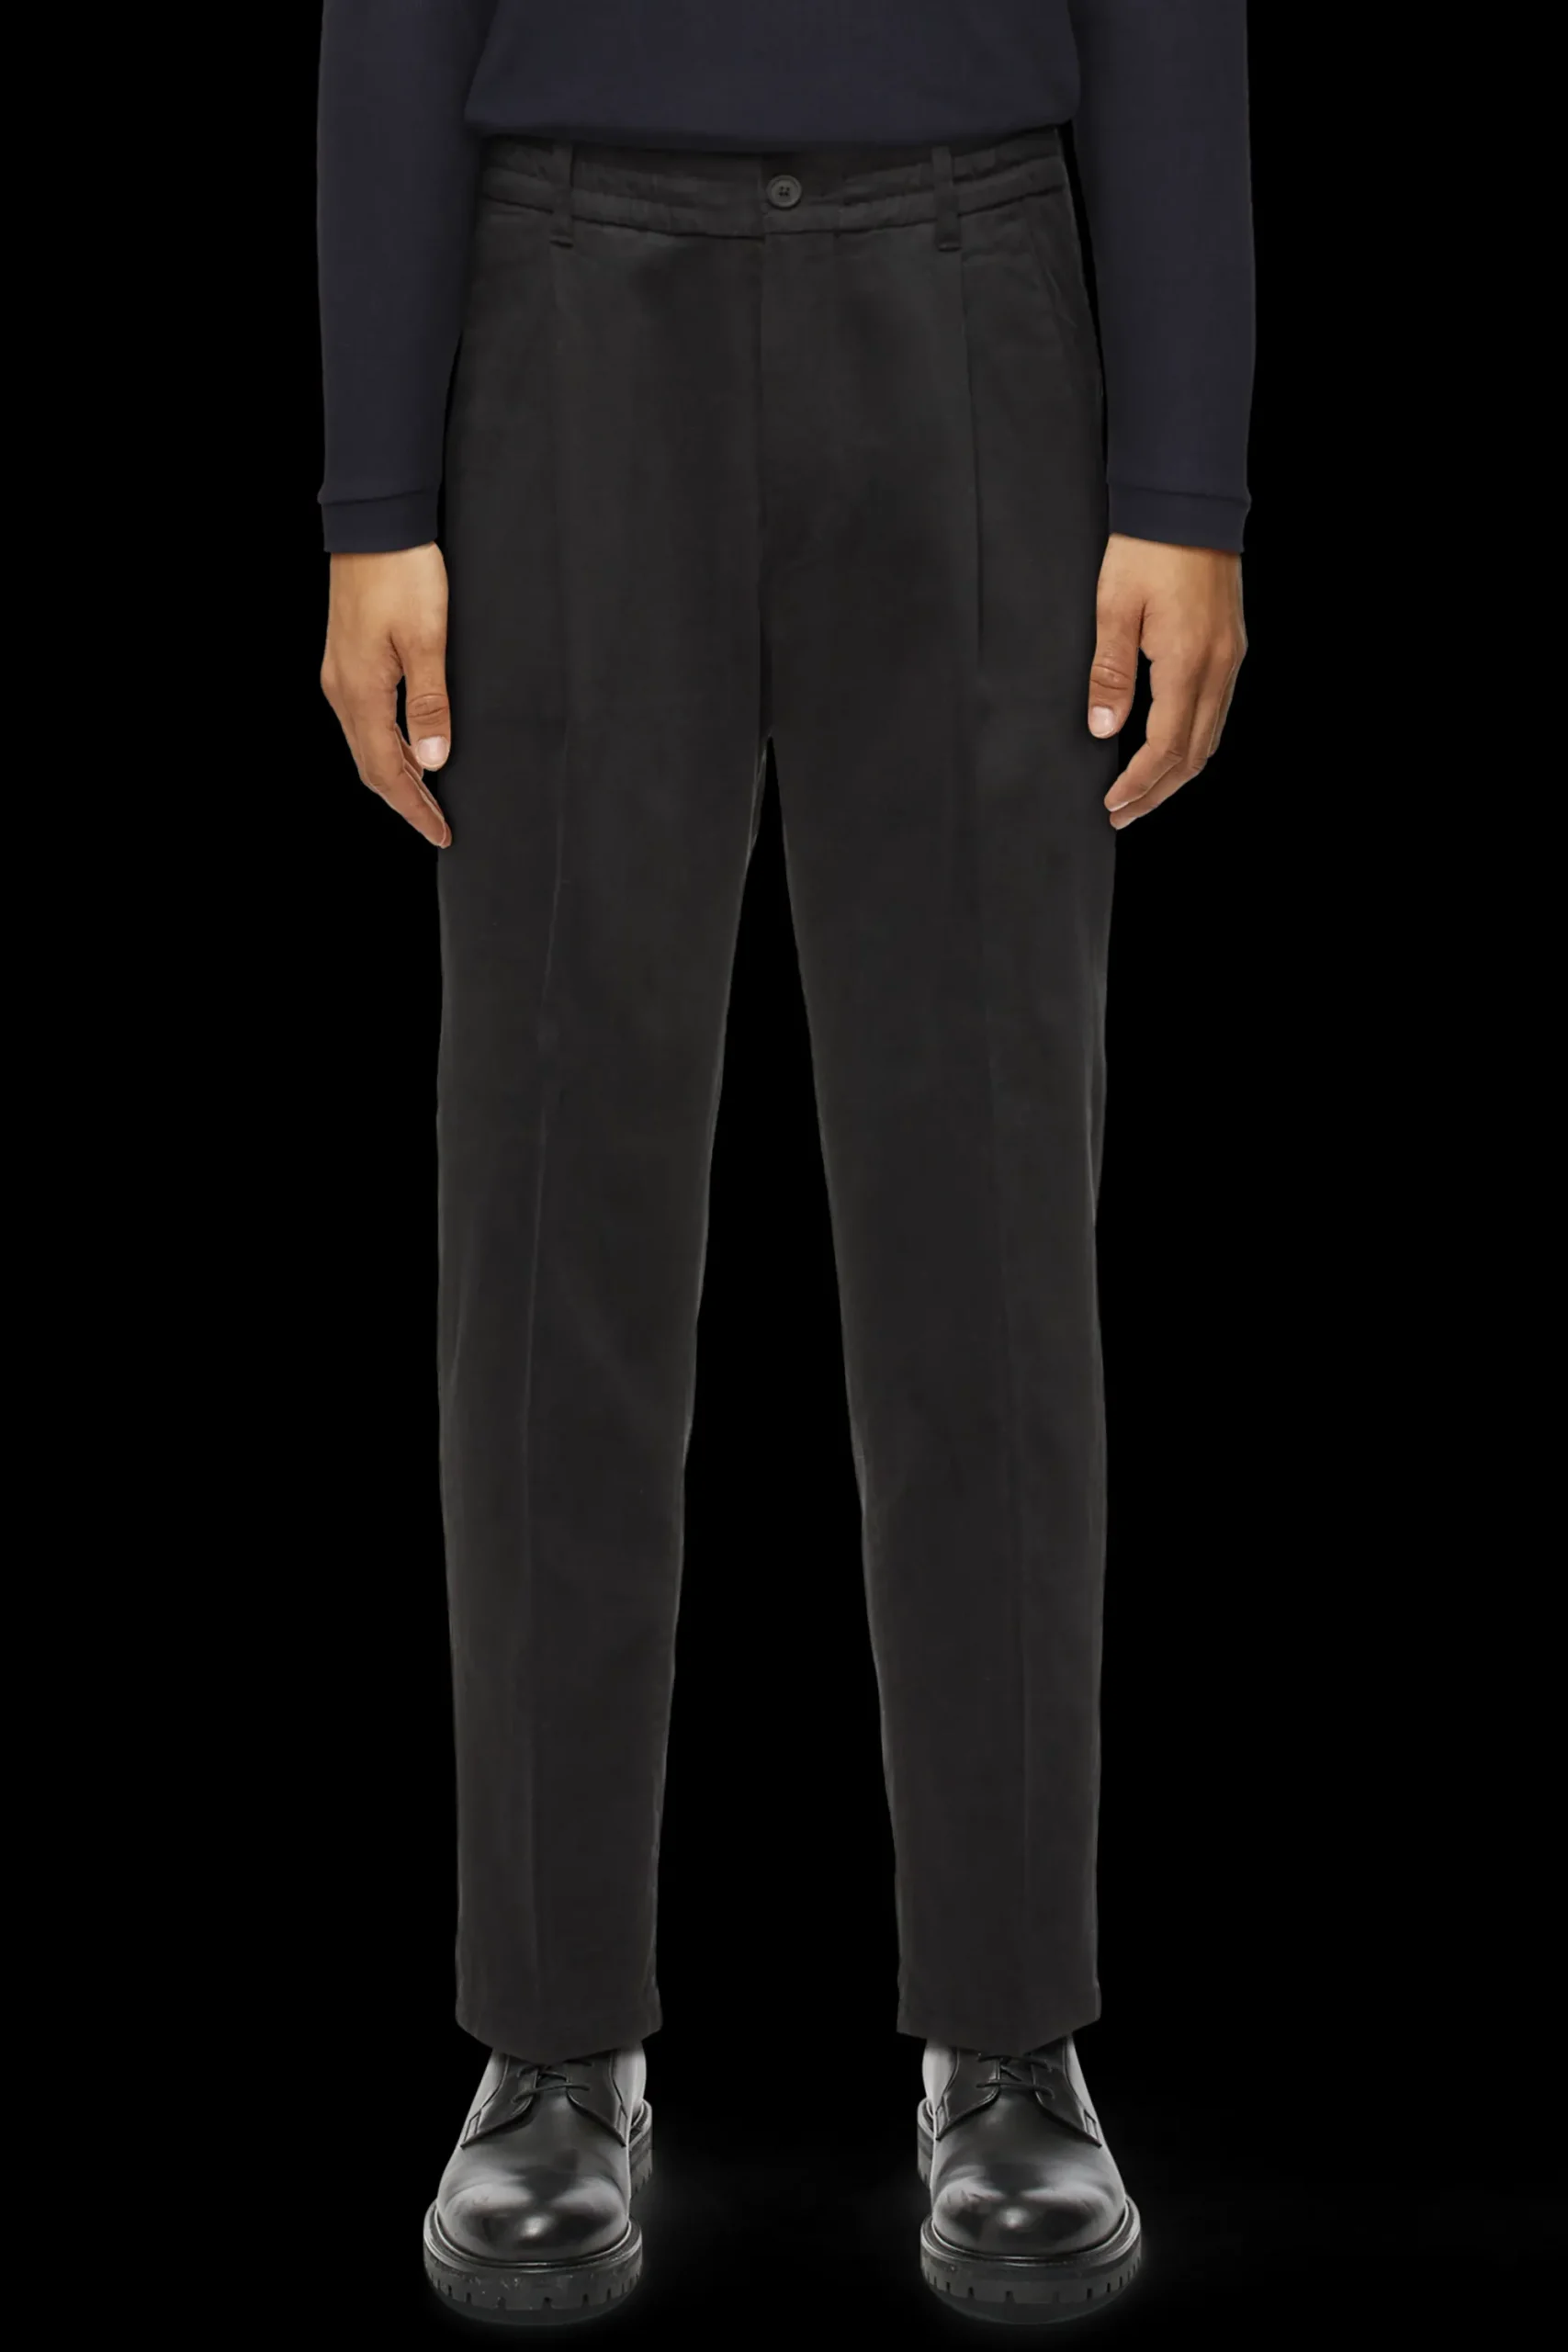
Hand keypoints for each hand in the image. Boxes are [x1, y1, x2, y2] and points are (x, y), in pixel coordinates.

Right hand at [321, 544, 452, 846]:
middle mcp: (342, 689)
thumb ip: (430, 704)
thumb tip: (434, 762)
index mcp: (360, 692)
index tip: (440, 832)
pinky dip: (388, 745)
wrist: (375, 523)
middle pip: (371, 765)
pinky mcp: (348, 659)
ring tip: (427, 796)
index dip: (414, 807)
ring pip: (367, 743)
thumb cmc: (401, 574)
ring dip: (396, 774)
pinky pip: (365, 719)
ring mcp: (341, 674)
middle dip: (405, 799)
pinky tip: (408, 747)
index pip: (386, 770)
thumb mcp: (427, 641)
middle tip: (436, 825)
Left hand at [1087, 535, 1246, 829]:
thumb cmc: (1149, 548)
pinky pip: (1216, 712)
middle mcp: (1218, 667)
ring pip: (1209, 737)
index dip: (1138, 784)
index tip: (1113, 804)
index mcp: (1188, 662)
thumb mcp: (1114, 607)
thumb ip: (1109, 672)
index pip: (1165, 746)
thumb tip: (1103, 728)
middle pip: (1193, 754)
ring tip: (1144, 793)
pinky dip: (1192, 743)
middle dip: (1158, 792)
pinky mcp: (1230, 647)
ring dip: (1177, 773)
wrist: (1189, 501)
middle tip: (1124, 814)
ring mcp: (1230, 658)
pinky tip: (1170, 750)